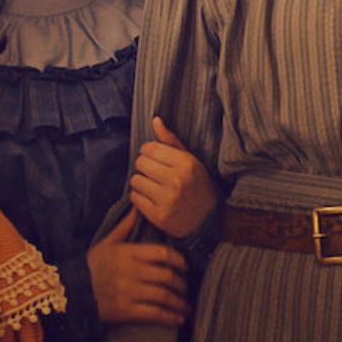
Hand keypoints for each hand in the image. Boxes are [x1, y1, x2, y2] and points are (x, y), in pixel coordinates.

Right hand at [87, 209, 188, 325]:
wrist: (70, 293)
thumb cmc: (92, 267)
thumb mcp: (107, 243)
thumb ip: (125, 226)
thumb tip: (137, 205)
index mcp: (128, 253)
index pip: (163, 253)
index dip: (179, 261)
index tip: (185, 268)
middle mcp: (131, 271)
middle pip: (167, 276)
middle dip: (181, 284)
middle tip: (186, 288)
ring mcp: (128, 292)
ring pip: (163, 296)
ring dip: (179, 303)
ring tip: (186, 307)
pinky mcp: (125, 310)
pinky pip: (154, 314)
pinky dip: (170, 317)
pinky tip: (178, 319)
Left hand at [129, 118, 217, 239]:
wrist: (207, 221)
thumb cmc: (197, 186)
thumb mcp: (191, 161)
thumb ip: (171, 141)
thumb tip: (155, 120)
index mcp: (186, 163)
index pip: (150, 148)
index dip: (148, 151)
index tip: (154, 158)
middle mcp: (177, 181)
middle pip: (140, 163)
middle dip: (144, 166)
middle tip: (154, 173)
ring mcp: (167, 199)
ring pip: (135, 180)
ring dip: (141, 182)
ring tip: (152, 186)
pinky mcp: (158, 216)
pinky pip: (134, 198)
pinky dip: (139, 197)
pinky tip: (151, 198)